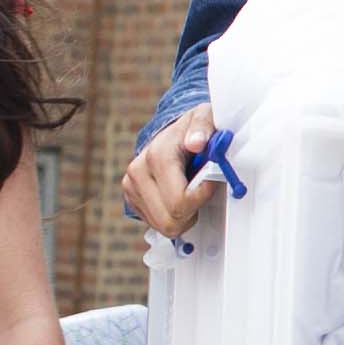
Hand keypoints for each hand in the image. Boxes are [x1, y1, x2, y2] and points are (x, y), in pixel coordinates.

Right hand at [121, 106, 224, 240]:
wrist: (173, 133)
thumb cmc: (194, 129)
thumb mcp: (205, 118)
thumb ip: (203, 127)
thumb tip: (196, 143)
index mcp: (157, 155)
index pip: (180, 200)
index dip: (202, 197)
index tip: (213, 183)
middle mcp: (138, 172)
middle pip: (170, 220)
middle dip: (193, 212)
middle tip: (203, 194)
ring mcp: (131, 186)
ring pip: (163, 226)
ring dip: (184, 217)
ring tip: (191, 194)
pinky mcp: (130, 198)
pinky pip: (156, 224)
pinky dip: (172, 217)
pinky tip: (178, 196)